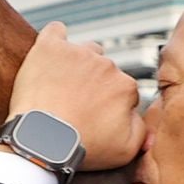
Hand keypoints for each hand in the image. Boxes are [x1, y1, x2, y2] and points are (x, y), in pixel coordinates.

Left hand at [6, 22, 145, 171]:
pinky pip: (55, 31)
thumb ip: (142, 132)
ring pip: (84, 51)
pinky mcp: (50, 48)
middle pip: (104, 69)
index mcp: (126, 86)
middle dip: (94, 84)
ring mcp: (77, 54)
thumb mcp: (125, 151)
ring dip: (78, 63)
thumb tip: (141, 118)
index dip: (109, 105)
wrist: (41, 140)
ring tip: (62, 85)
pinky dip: (55, 38)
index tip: (95, 117)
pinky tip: (52, 48)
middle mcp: (106, 65)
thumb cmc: (81, 148)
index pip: (123, 89)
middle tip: (76, 105)